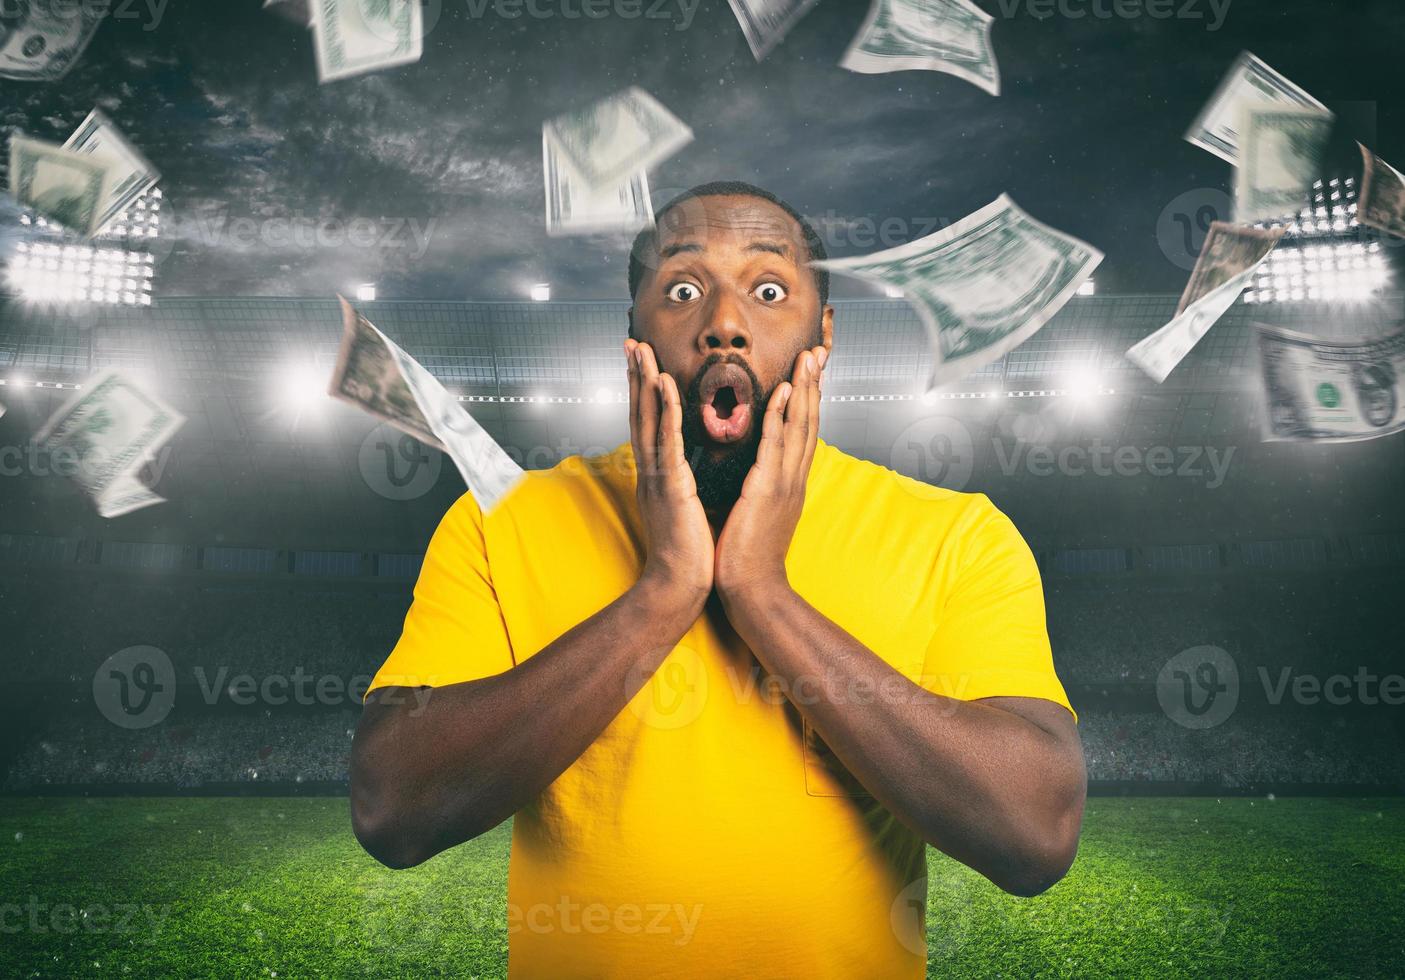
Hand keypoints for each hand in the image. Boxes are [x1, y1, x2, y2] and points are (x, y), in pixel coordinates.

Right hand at [625, 338, 713, 619]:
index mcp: (656, 478)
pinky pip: (667, 442)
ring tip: (642, 350)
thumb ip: (679, 486)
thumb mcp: (682, 510)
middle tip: (631, 342)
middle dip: (635, 377)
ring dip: (644, 382)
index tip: (642, 363)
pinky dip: (664, 410)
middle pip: (639, 414)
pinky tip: (663, 384)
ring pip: (648, 421)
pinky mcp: (670, 488)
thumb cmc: (687, 556)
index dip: (643, 392)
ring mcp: (656, 479)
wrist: (678, 589)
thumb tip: (684, 473)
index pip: (648, 425)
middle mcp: (649, 473)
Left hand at [714, 343, 826, 600]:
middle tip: (819, 349)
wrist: (752, 590)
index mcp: (790, 482)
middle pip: (810, 421)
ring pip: (800, 426)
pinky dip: (782, 415)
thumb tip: (756, 470)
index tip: (811, 369)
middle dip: (814, 384)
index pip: (803, 431)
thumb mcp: (758, 512)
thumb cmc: (747, 555)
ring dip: (805, 389)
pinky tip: (784, 391)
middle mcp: (793, 478)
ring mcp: (785, 483)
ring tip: (809, 356)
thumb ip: (761, 486)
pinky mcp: (768, 490)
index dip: (809, 398)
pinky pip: (775, 446)